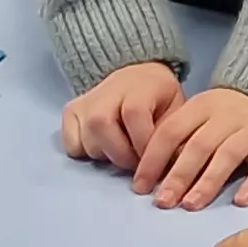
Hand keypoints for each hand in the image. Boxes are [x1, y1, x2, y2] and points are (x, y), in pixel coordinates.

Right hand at [60, 61, 185, 173]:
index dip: (142, 143)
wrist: (138, 78)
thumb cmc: (160, 100)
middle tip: (137, 164)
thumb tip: (172, 168)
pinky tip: (104, 149)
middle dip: (122, 155)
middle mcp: (107, 90)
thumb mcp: (177, 111)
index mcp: (139, 86)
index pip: (133, 114)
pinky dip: (86, 154)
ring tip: (123, 154)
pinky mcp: (70, 112)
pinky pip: (71, 144)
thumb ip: (173, 136)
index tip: (152, 161)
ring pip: (87, 138)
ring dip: (107, 156)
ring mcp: (85, 101)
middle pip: (102, 125)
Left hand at [133, 85, 247, 210]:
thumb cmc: (230, 114)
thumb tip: (151, 175)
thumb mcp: (202, 114)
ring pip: (227, 156)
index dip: (153, 160)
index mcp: (201, 106)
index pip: (171, 132)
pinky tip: (240, 201)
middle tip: (163, 202)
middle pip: (197, 146)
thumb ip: (181, 137)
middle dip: (177, 176)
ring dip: (207, 182)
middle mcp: (227, 115)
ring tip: (191, 205)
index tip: (140, 187)